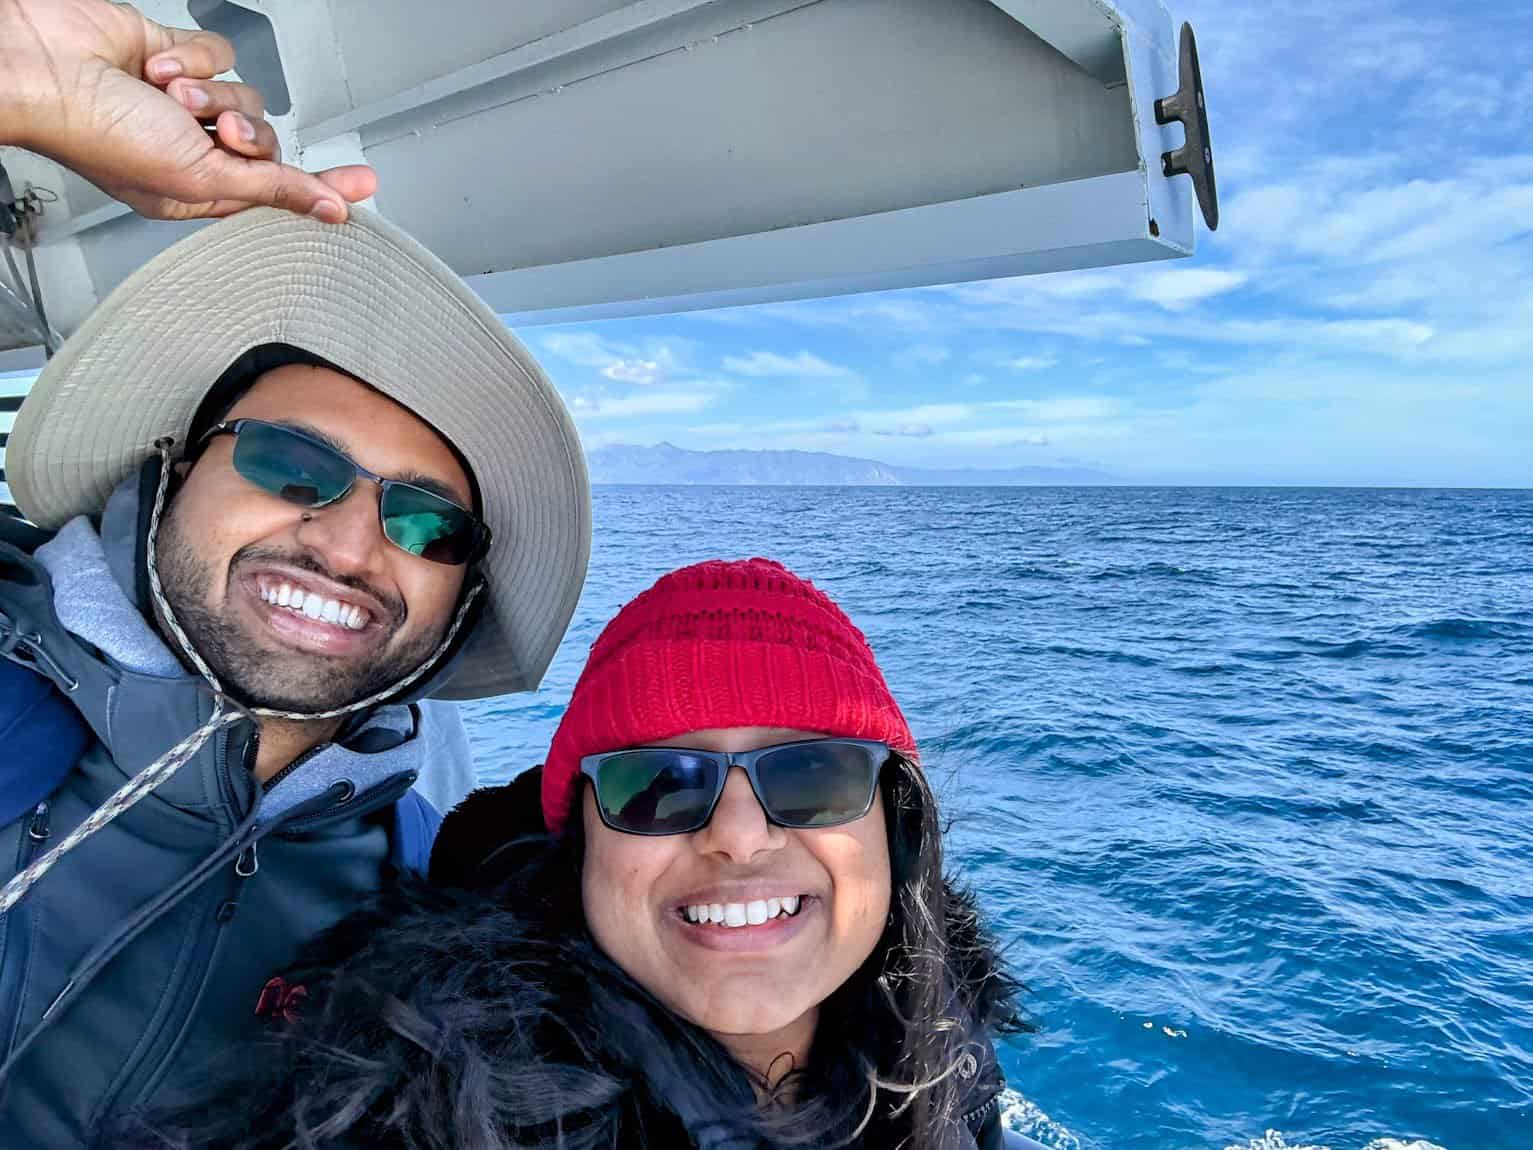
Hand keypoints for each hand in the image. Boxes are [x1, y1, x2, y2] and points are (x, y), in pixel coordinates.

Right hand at [0, 0, 374, 221]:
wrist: (45, 66)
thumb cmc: (99, 132)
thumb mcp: (200, 176)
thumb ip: (272, 189)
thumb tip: (330, 210)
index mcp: (196, 190)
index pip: (276, 192)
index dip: (319, 188)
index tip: (363, 185)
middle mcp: (193, 149)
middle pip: (267, 143)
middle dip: (247, 133)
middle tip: (219, 131)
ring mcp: (185, 103)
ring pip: (246, 95)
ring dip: (211, 94)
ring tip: (168, 96)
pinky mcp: (177, 58)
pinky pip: (219, 54)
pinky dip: (190, 56)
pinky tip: (155, 65)